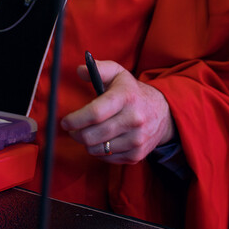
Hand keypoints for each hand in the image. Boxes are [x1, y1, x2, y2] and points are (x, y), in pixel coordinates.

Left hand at [60, 59, 174, 163]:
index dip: (76, 119)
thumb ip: (98, 69)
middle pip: (93, 135)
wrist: (162, 112)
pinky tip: (102, 141)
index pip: (95, 113)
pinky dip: (100, 152)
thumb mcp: (118, 73)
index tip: (65, 122)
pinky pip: (108, 158)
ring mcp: (137, 139)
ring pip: (98, 149)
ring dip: (87, 143)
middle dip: (76, 134)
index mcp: (126, 97)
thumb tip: (80, 70)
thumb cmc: (132, 91)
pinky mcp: (137, 154)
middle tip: (73, 129)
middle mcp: (134, 119)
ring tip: (89, 133)